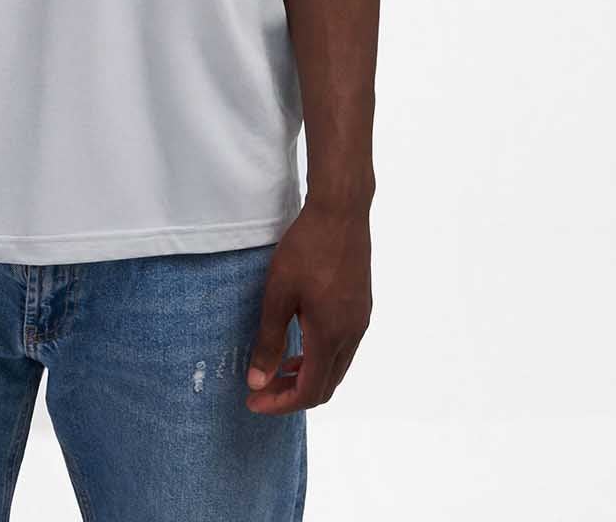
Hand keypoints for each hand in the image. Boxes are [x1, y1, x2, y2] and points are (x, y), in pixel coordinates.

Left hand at [244, 198, 372, 414]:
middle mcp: (351, 335)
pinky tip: (302, 339)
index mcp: (330, 336)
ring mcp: (360, 320)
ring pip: (336, 367)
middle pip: (326, 385)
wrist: (341, 212)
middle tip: (262, 387)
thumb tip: (258, 381)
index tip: (254, 401)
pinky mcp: (361, 306)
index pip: (309, 392)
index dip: (280, 403)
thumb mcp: (278, 293)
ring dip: (309, 375)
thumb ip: (269, 340)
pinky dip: (321, 356)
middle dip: (293, 393)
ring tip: (279, 367)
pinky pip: (343, 347)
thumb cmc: (306, 249)